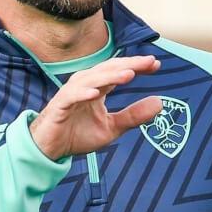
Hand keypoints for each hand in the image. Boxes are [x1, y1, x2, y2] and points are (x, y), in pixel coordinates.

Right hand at [29, 55, 162, 159]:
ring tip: (129, 75)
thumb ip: (134, 115)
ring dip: (110, 76)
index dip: (137, 65)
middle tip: (148, 62)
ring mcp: (71, 92)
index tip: (156, 64)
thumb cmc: (78, 134)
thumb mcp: (112, 127)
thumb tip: (160, 103)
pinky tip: (96, 93)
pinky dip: (83, 93)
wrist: (50, 149)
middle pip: (108, 69)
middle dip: (129, 64)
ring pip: (92, 79)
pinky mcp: (59, 105)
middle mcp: (85, 84)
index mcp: (98, 86)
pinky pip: (72, 96)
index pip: (119, 71)